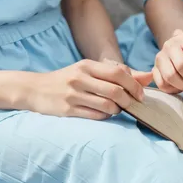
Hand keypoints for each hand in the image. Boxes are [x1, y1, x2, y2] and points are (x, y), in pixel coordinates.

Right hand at [27, 59, 152, 120]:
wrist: (35, 88)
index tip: (141, 94)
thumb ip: (116, 72)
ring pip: (107, 106)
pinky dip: (105, 116)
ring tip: (117, 109)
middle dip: (129, 100)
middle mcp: (80, 78)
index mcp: (87, 65)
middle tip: (134, 104)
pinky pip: (95, 116)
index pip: (118, 73)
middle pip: (115, 90)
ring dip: (117, 110)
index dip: (134, 85)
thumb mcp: (88, 70)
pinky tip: (104, 114)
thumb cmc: (68, 79)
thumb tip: (147, 76)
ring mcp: (73, 95)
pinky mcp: (68, 110)